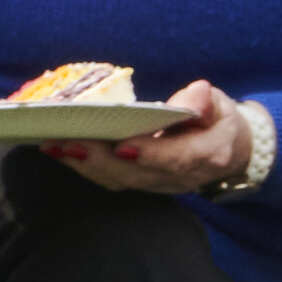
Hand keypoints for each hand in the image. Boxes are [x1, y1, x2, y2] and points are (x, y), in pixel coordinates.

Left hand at [64, 77, 248, 196]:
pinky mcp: (143, 185)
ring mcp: (160, 186)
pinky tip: (60, 151)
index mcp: (208, 155)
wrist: (227, 151)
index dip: (149, 154)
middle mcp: (181, 178)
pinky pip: (112, 180)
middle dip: (100, 160)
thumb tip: (195, 96)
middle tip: (67, 143)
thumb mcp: (220, 104)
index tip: (121, 146)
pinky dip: (85, 167)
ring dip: (84, 165)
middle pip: (137, 174)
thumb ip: (204, 101)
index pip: (176, 158)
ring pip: (120, 181)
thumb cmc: (218, 120)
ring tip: (54, 146)